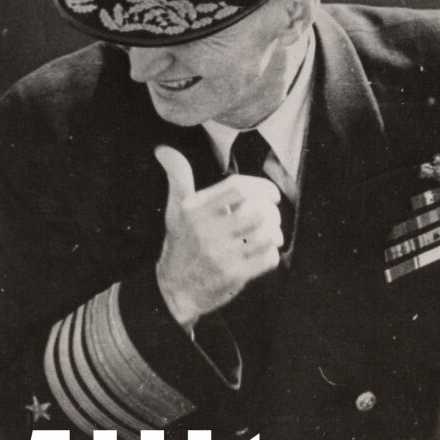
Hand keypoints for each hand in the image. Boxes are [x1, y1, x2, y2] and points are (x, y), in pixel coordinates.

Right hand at [152, 145, 283, 328]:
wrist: (174, 290)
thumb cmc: (180, 244)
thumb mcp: (175, 210)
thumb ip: (177, 177)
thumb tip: (164, 149)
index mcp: (196, 210)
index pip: (237, 188)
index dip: (262, 187)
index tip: (271, 194)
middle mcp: (207, 231)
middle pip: (257, 211)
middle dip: (271, 212)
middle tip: (270, 216)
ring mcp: (221, 255)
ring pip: (266, 235)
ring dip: (274, 233)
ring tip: (270, 234)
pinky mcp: (233, 276)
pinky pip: (267, 259)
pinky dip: (272, 254)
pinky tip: (263, 253)